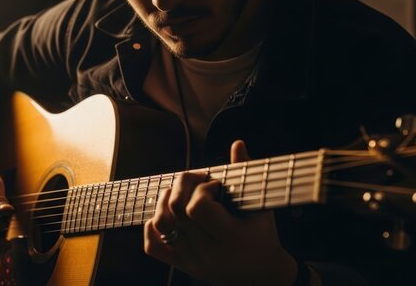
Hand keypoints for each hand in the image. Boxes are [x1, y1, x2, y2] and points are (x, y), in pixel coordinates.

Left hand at [144, 140, 297, 284]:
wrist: (262, 277)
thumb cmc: (264, 237)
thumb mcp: (261, 207)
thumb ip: (246, 174)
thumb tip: (237, 144)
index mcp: (231, 237)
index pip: (198, 207)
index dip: (202, 189)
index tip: (215, 185)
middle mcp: (208, 251)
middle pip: (176, 211)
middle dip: (183, 185)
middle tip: (197, 181)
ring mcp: (192, 260)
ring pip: (161, 224)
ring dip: (165, 201)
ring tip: (181, 193)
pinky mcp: (182, 265)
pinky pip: (153, 246)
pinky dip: (152, 227)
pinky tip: (166, 215)